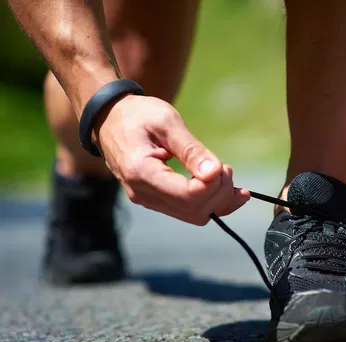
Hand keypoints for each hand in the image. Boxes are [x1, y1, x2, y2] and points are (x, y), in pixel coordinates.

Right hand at [93, 94, 249, 224]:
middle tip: (226, 168)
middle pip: (194, 210)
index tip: (221, 165)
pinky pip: (188, 211)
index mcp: (141, 172)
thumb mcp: (166, 122)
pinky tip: (229, 192)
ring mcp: (148, 200)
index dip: (212, 185)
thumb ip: (191, 149)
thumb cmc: (137, 115)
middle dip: (219, 192)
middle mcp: (142, 193)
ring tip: (225, 174)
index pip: (188, 196)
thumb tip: (215, 172)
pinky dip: (211, 203)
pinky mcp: (156, 200)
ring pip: (194, 215)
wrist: (109, 119)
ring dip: (218, 199)